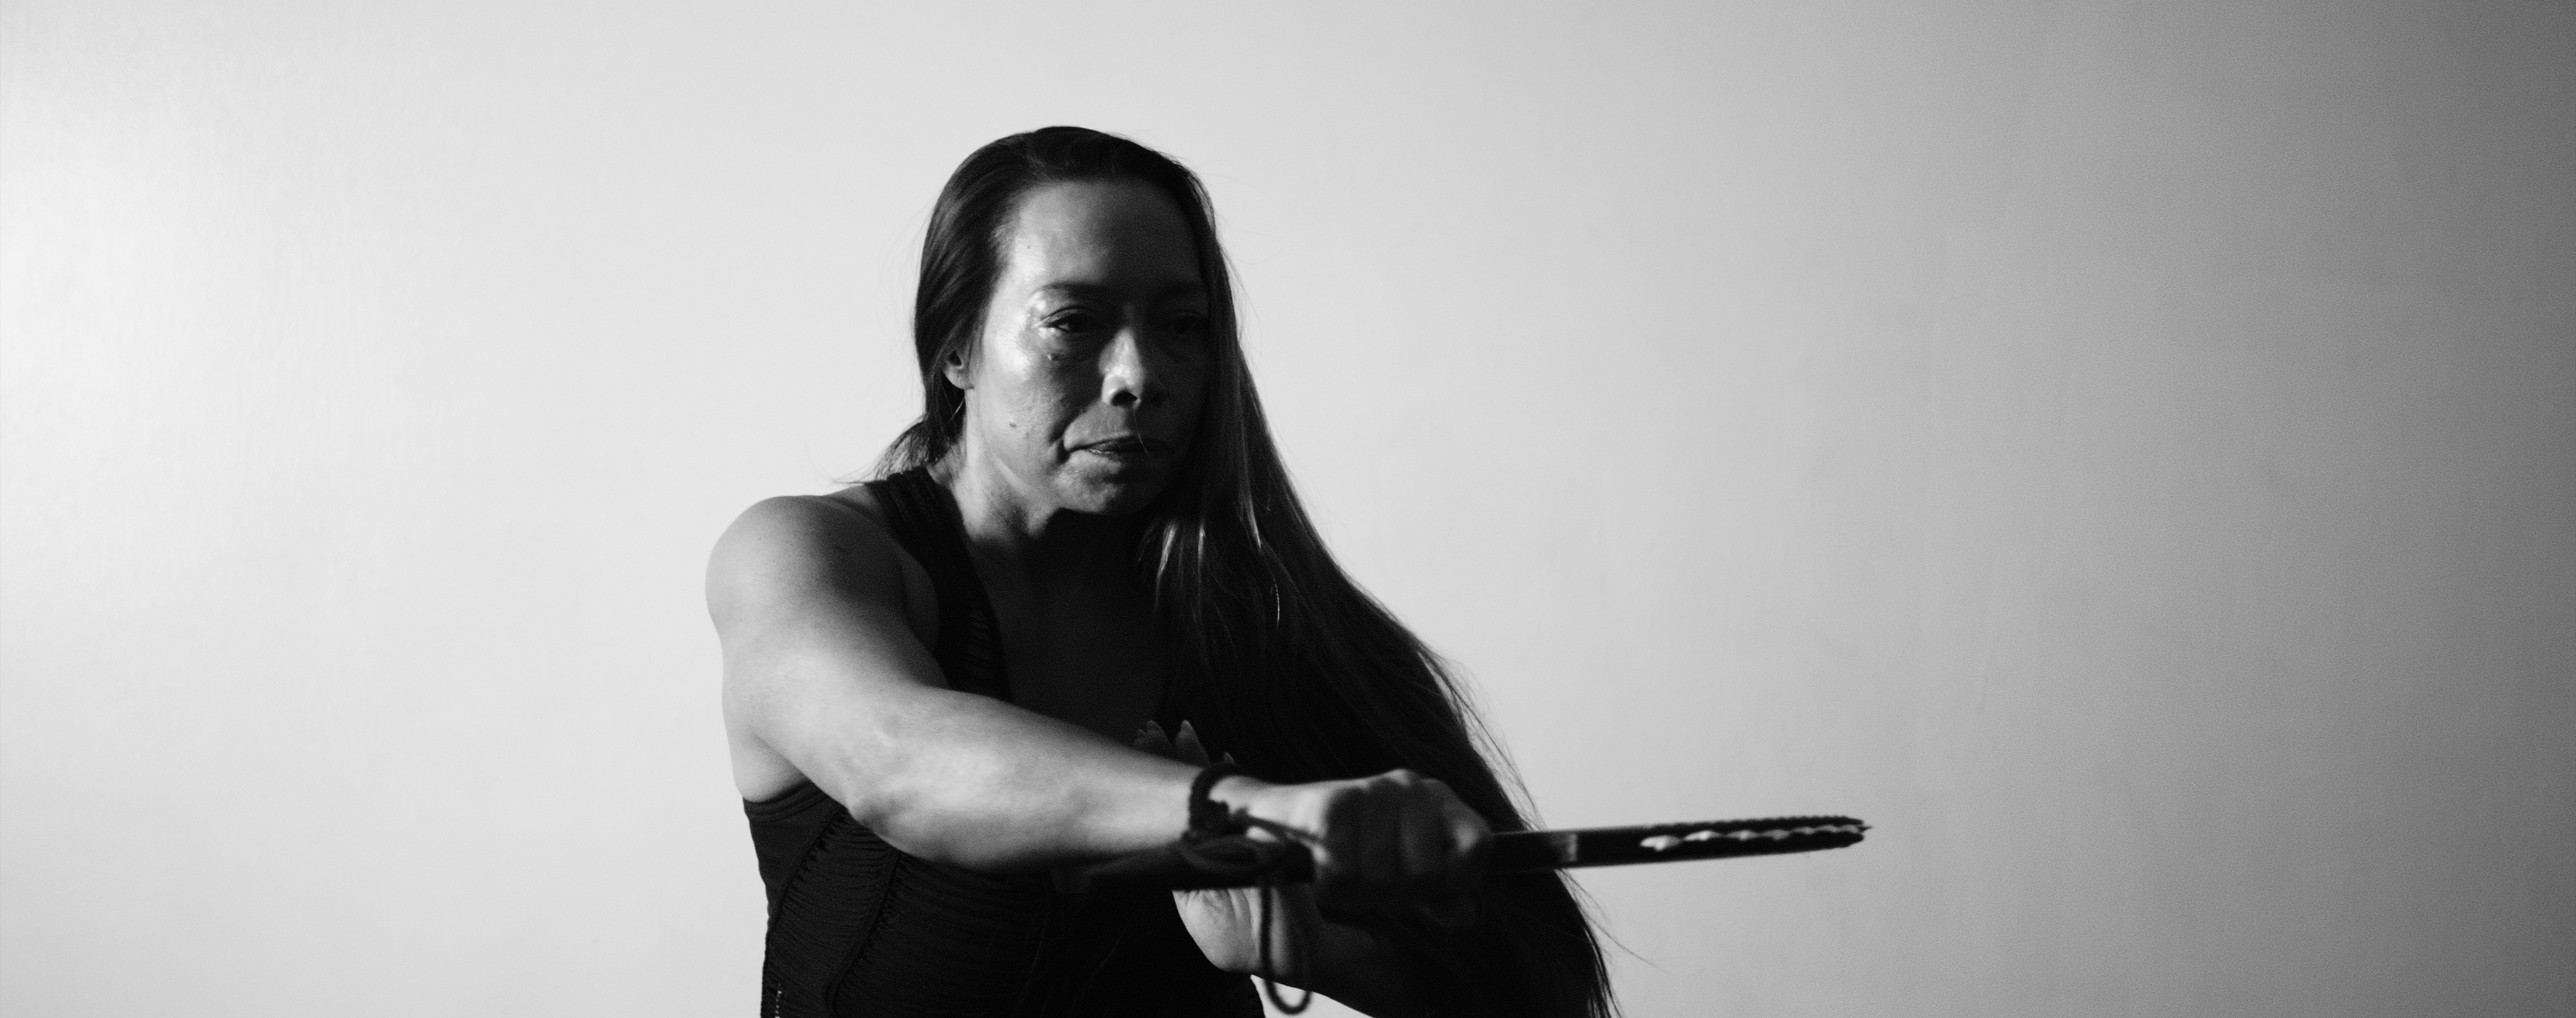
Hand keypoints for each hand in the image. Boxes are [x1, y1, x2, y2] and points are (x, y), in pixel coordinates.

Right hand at [1226, 766, 1487, 927]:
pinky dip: (1328, 890)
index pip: (1479, 847)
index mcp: (1437, 800)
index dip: (1453, 882)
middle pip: (1426, 875)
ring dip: (1355, 896)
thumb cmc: (1341, 856)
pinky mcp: (1331, 805)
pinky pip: (1344, 876)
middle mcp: (1410, 786)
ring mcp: (1371, 791)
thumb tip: (1468, 916)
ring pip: (1382, 880)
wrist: (1266, 827)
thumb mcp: (1399, 879)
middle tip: (1366, 881)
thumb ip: (1437, 895)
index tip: (1425, 890)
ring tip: (1338, 874)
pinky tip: (1317, 872)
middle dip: (1391, 896)